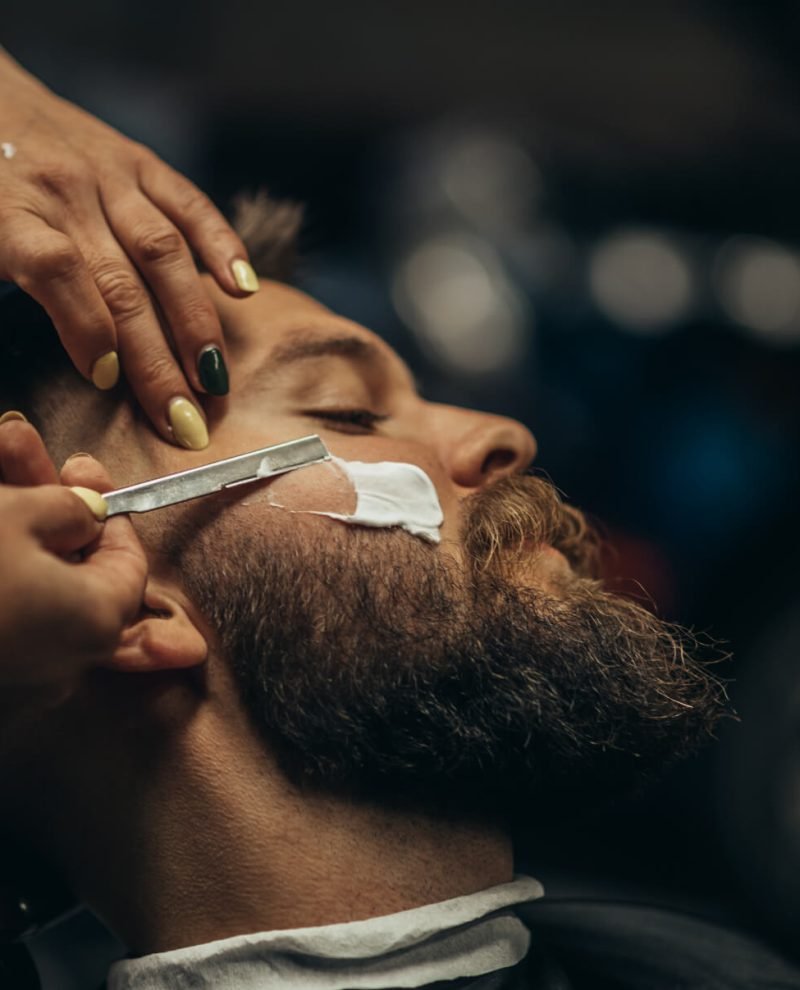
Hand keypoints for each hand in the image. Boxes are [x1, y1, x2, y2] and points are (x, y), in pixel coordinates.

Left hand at [0, 50, 258, 448]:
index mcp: (10, 215)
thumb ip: (10, 284)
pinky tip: (243, 290)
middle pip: (121, 285)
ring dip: (195, 322)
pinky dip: (222, 246)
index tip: (107, 380)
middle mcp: (65, 193)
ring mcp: (110, 175)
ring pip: (164, 254)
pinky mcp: (142, 163)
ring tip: (216, 380)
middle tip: (186, 421)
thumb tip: (65, 360)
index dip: (85, 327)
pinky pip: (189, 204)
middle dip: (158, 361)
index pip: (56, 270)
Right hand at [0, 417, 146, 685]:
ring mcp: (19, 664)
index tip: (81, 472)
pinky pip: (5, 599)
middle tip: (20, 449)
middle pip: (71, 563)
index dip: (109, 513)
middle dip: (46, 500)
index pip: (128, 565)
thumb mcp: (18, 514)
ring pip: (30, 576)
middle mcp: (65, 653)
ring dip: (12, 517)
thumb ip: (66, 508)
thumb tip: (88, 514)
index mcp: (98, 619)